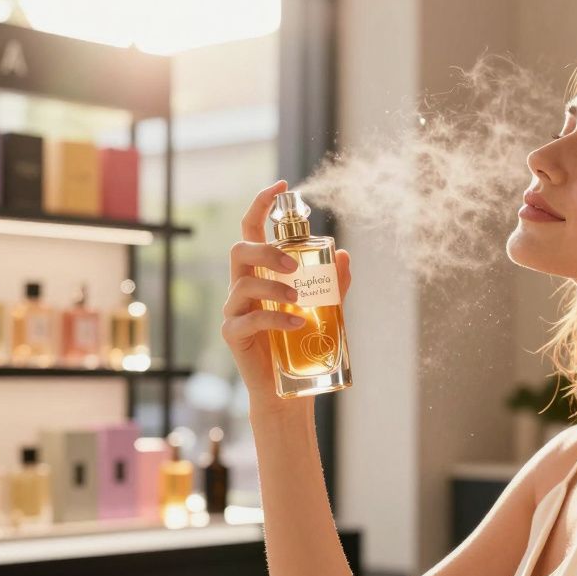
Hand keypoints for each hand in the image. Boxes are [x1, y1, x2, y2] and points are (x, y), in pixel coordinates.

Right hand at [221, 180, 350, 409]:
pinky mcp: (233, 335)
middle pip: (240, 251)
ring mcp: (234, 311)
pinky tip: (297, 323)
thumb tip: (342, 253)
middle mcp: (242, 286)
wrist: (288, 390)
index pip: (252, 229)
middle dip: (266, 250)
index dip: (262, 204)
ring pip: (243, 285)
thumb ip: (332, 283)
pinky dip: (275, 319)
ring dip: (274, 287)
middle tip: (293, 263)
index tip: (282, 185)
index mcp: (260, 272)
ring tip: (299, 299)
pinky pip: (249, 320)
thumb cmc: (301, 345)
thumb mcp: (325, 309)